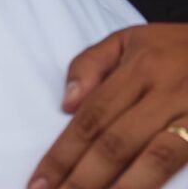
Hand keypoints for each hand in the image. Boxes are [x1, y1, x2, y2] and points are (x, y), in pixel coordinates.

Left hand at [28, 23, 187, 188]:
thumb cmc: (173, 47)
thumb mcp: (130, 39)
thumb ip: (92, 64)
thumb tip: (67, 104)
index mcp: (139, 67)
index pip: (92, 117)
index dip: (64, 153)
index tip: (38, 182)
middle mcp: (164, 92)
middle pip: (116, 143)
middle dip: (82, 180)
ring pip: (152, 160)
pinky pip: (179, 164)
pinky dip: (155, 183)